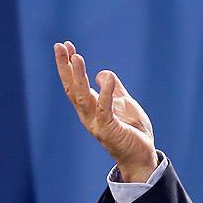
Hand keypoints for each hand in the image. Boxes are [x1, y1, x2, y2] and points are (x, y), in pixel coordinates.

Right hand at [54, 41, 157, 182]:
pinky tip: (106, 78)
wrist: (142, 156)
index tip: (66, 46)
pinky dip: (105, 93)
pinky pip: (105, 109)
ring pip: (83, 97)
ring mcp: (97, 123)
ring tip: (77, 57)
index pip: (75, 83)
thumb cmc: (133, 132)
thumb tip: (103, 73)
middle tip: (60, 46)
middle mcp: (89, 115)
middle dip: (66, 67)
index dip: (70, 65)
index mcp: (91, 108)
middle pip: (72, 88)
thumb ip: (114, 89)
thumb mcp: (124, 103)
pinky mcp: (108, 130)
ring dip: (79, 76)